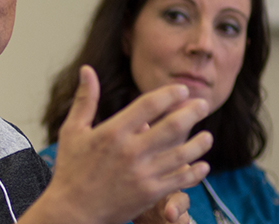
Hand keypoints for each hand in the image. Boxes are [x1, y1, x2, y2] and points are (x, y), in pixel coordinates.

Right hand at [20, 65, 211, 223]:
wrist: (72, 211)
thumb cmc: (70, 170)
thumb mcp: (72, 131)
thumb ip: (85, 100)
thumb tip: (87, 69)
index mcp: (112, 132)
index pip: (149, 105)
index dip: (170, 94)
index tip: (182, 90)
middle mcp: (130, 151)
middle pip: (172, 126)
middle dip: (193, 112)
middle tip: (203, 104)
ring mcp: (142, 173)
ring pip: (182, 153)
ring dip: (200, 143)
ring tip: (207, 136)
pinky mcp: (149, 193)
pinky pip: (180, 180)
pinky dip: (195, 171)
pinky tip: (202, 165)